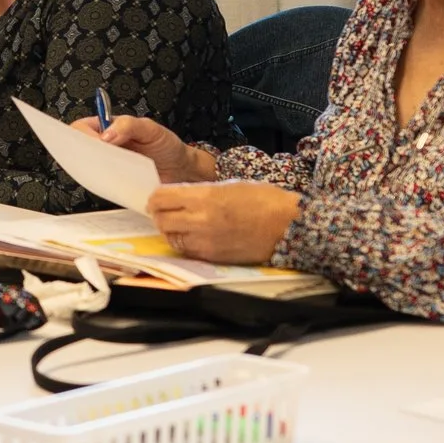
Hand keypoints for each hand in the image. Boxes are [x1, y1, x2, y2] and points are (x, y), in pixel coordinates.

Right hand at [86, 113, 217, 186]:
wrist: (182, 170)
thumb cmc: (167, 146)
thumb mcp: (151, 129)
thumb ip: (129, 125)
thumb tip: (106, 135)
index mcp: (109, 127)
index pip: (82, 127)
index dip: (82, 135)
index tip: (96, 145)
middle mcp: (105, 146)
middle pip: (80, 149)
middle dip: (86, 155)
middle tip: (103, 160)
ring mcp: (108, 166)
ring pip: (89, 169)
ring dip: (97, 171)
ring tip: (114, 170)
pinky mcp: (114, 182)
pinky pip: (102, 184)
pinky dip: (106, 184)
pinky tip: (117, 182)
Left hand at [150, 180, 300, 264]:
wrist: (288, 226)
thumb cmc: (263, 200)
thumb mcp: (228, 185)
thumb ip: (200, 192)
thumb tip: (178, 197)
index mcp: (204, 196)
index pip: (161, 198)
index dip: (155, 198)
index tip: (157, 198)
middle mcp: (200, 220)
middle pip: (161, 220)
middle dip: (159, 215)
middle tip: (164, 212)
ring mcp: (206, 241)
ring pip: (170, 238)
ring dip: (170, 231)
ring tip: (179, 225)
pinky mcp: (213, 257)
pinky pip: (186, 251)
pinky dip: (184, 244)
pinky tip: (193, 237)